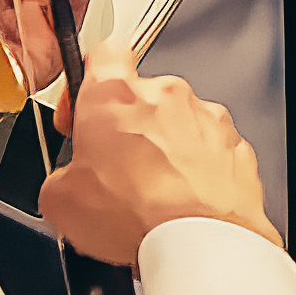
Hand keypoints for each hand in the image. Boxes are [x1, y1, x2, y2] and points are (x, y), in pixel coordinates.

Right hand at [37, 67, 269, 258]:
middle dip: (125, 126)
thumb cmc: (135, 215)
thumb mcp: (58, 199)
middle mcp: (167, 95)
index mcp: (115, 95)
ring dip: (163, 147)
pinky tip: (179, 199)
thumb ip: (61, 173)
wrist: (199, 242)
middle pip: (141, 95)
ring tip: (147, 192)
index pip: (103, 52)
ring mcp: (208, 118)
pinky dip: (195, 166)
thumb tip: (69, 182)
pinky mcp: (236, 144)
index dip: (90, 76)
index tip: (83, 104)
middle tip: (111, 167)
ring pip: (177, 122)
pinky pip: (208, 147)